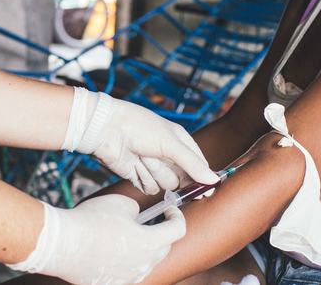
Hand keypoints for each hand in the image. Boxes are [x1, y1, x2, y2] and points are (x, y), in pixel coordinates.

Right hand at [9, 194, 185, 284]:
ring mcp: (129, 277)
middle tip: (151, 221)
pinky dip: (126, 262)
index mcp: (150, 242)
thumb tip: (139, 216)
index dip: (177, 217)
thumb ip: (137, 210)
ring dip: (144, 249)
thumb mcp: (120, 203)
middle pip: (163, 249)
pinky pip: (128, 273)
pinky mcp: (113, 284)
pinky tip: (113, 251)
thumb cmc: (90, 220)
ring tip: (128, 236)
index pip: (178, 231)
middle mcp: (143, 264)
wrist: (61, 243)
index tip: (170, 210)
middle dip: (161, 233)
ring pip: (146, 263)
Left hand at [62, 88, 218, 194]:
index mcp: (180, 142)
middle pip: (183, 179)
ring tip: (143, 156)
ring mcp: (153, 167)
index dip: (203, 178)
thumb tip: (213, 180)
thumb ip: (192, 164)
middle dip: (175, 175)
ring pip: (166, 184)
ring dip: (156, 172)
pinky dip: (143, 178)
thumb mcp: (171, 143)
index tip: (208, 191)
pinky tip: (134, 164)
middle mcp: (168, 156)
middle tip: (165, 165)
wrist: (107, 130)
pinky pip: (149, 188)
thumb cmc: (140, 128)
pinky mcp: (138, 177)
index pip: (199, 164)